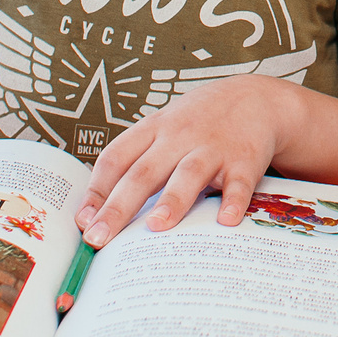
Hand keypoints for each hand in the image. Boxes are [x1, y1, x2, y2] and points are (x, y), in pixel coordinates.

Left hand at [75, 76, 299, 246]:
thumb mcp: (164, 129)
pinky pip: (238, 182)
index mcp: (153, 130)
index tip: (82, 221)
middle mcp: (179, 137)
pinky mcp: (245, 159)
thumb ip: (138, 162)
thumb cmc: (200, 121)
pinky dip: (233, 201)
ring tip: (156, 226)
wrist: (255, 98)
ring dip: (172, 200)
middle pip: (143, 172)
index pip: (115, 158)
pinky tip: (226, 221)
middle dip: (118, 207)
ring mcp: (212, 147)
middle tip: (99, 238)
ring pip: (188, 174)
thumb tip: (101, 212)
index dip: (96, 190)